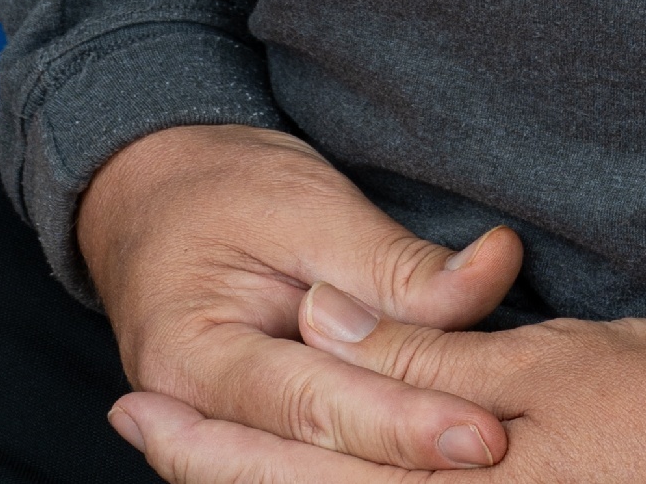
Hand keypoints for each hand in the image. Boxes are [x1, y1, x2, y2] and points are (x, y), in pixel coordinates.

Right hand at [79, 121, 520, 469]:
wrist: (151, 194)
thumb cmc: (223, 190)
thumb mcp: (304, 202)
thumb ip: (389, 263)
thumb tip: (490, 277)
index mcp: (191, 357)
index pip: (311, 406)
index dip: (401, 422)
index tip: (482, 428)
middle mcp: (193, 418)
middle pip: (314, 459)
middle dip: (407, 458)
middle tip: (494, 445)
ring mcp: (217, 436)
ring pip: (311, 472)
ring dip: (392, 466)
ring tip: (473, 454)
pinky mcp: (252, 437)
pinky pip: (309, 461)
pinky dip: (370, 456)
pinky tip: (431, 458)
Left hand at [114, 295, 645, 483]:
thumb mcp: (536, 366)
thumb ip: (423, 357)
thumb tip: (322, 326)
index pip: (301, 464)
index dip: (210, 440)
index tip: (135, 407)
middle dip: (217, 468)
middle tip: (135, 424)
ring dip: (273, 478)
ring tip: (198, 448)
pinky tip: (321, 468)